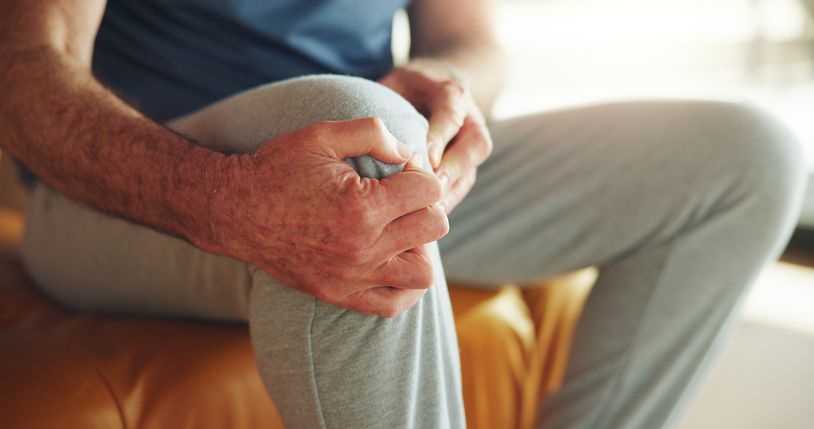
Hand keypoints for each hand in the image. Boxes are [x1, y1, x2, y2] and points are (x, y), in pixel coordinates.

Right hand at [199, 118, 447, 316]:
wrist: (235, 210)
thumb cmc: (278, 168)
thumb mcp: (323, 134)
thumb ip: (374, 133)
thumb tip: (410, 153)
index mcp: (362, 207)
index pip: (430, 189)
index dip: (418, 172)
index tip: (397, 171)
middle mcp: (363, 247)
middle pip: (435, 226)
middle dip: (424, 204)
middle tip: (400, 197)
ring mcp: (353, 277)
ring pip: (424, 272)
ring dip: (421, 247)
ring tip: (399, 230)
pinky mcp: (341, 295)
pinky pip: (394, 305)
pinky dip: (404, 286)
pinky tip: (392, 260)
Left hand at [380, 60, 492, 212]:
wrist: (431, 92)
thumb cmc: (405, 89)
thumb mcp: (396, 83)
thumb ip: (387, 97)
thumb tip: (364, 124)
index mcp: (451, 95)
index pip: (451, 112)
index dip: (439, 135)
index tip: (426, 158)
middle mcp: (469, 121)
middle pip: (475, 145)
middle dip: (453, 170)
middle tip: (430, 191)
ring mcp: (470, 147)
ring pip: (470, 171)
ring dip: (449, 194)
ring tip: (426, 212)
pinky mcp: (464, 168)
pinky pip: (459, 189)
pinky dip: (442, 204)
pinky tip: (421, 219)